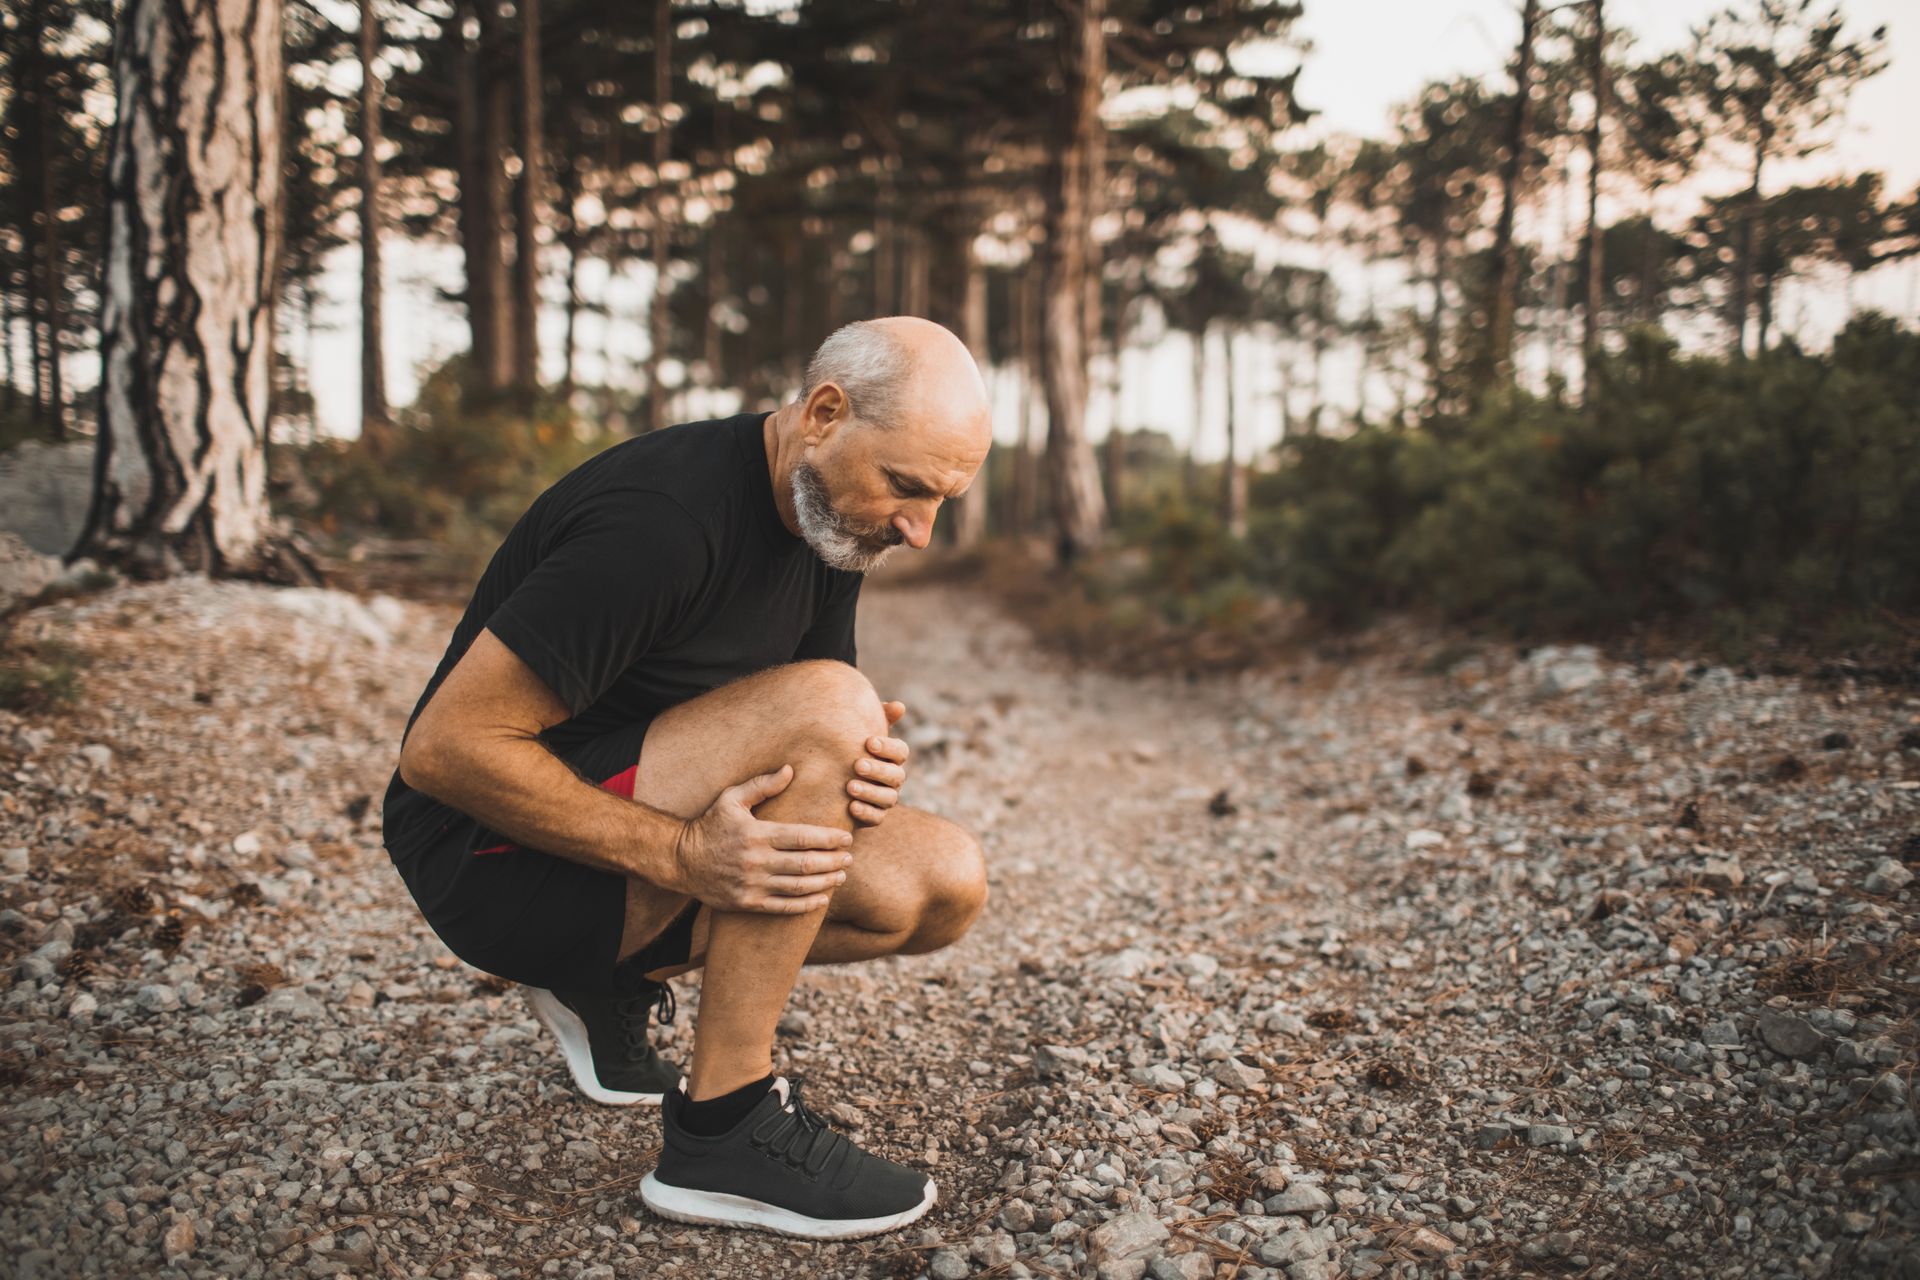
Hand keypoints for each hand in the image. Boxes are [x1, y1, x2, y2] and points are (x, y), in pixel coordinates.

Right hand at [672, 765, 853, 912]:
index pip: (802, 837)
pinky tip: (822, 898)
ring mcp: (752, 885)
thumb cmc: (709, 825)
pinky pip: (783, 907)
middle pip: (805, 864)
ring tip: (841, 875)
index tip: (846, 837)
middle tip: (849, 857)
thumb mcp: (731, 799)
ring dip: (825, 882)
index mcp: (756, 834)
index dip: (829, 839)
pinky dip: (806, 904)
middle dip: (833, 861)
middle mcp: (756, 861)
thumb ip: (762, 786)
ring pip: (798, 887)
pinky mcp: (748, 903)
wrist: (680, 860)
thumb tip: (790, 770)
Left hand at [848, 700, 910, 826]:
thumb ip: (875, 718)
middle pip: (896, 775)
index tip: (868, 742)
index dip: (887, 747)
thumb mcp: (856, 732)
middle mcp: (893, 778)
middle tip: (857, 765)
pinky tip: (850, 806)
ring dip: (870, 792)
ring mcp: (886, 799)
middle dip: (877, 770)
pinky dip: (866, 812)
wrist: (827, 779)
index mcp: (892, 757)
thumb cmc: (846, 748)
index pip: (900, 751)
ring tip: (849, 787)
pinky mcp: (874, 816)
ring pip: (888, 798)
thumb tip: (898, 706)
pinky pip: (877, 818)